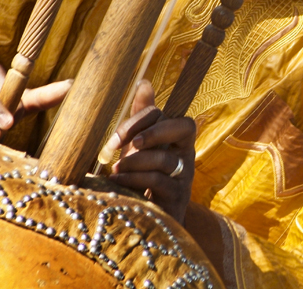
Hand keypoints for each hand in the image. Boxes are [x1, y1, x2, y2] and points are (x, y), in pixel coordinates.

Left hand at [107, 80, 196, 222]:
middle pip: (183, 128)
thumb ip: (141, 117)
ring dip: (136, 161)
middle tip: (127, 145)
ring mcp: (185, 175)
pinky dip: (135, 179)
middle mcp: (187, 153)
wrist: (150, 220)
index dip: (143, 118)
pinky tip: (118, 182)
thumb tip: (144, 82)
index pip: (167, 115)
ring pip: (165, 158)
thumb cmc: (142, 176)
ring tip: (116, 169)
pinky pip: (159, 181)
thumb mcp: (138, 146)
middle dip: (152, 132)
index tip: (118, 134)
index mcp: (177, 136)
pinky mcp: (178, 197)